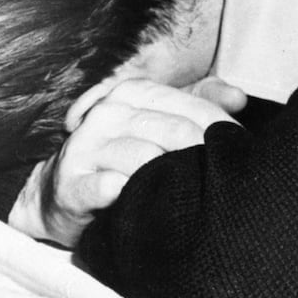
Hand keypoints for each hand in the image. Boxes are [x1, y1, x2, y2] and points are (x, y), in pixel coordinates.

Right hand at [8, 76, 245, 246]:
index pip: (193, 106)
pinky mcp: (72, 184)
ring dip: (173, 179)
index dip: (223, 132)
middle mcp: (107, 113)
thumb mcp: (157, 123)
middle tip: (222, 181)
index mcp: (132, 92)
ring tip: (190, 196)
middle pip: (175, 131)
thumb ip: (200, 103)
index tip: (239, 154)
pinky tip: (147, 205)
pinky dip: (133, 196)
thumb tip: (239, 98)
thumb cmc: (119, 157)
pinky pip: (112, 187)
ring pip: (146, 157)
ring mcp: (86, 147)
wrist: (57, 193)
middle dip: (205, 157)